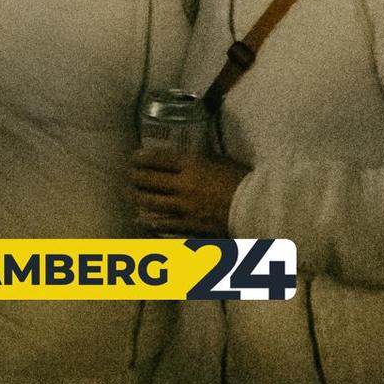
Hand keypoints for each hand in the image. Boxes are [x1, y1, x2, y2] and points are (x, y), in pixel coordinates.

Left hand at [128, 146, 249, 235]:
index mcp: (192, 164)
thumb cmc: (242, 179)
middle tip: (128, 174)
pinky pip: (164, 224)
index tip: (135, 157)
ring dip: (138, 197)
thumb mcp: (221, 160)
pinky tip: (141, 218)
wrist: (255, 207)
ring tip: (129, 193)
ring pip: (152, 202)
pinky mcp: (189, 226)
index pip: (160, 159)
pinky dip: (151, 221)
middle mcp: (182, 185)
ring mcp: (184, 207)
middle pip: (151, 180)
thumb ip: (200, 159)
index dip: (144, 158)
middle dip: (136, 176)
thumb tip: (185, 157)